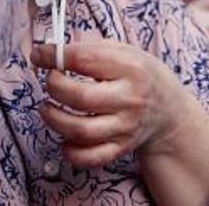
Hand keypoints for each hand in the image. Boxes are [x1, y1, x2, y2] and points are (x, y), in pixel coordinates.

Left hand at [34, 40, 200, 169]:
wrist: (168, 109)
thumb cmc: (138, 75)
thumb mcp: (124, 51)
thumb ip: (89, 50)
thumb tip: (49, 52)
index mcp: (130, 68)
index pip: (84, 60)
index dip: (54, 56)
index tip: (40, 55)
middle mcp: (130, 98)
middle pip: (80, 98)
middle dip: (54, 87)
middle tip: (50, 82)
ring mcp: (125, 127)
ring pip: (80, 130)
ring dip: (54, 119)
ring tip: (48, 108)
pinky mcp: (120, 148)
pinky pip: (90, 157)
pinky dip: (70, 151)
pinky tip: (65, 137)